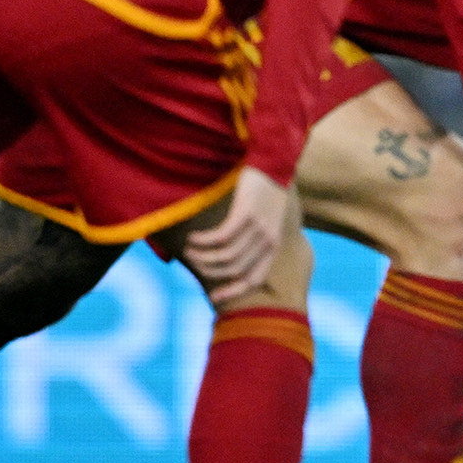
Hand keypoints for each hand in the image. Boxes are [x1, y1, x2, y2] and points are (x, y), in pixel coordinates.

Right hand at [184, 168, 293, 308]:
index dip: (233, 291)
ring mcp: (258, 227)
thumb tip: (229, 259)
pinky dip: (204, 241)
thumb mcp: (265, 222)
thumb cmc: (265, 194)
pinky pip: (221, 236)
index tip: (213, 298)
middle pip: (234, 269)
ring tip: (189, 249)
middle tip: (193, 261)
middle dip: (209, 270)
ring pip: (225, 255)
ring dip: (203, 256)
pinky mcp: (246, 213)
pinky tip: (193, 237)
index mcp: (273, 247)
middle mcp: (268, 241)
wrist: (273, 164)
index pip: (254, 279)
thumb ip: (253, 241)